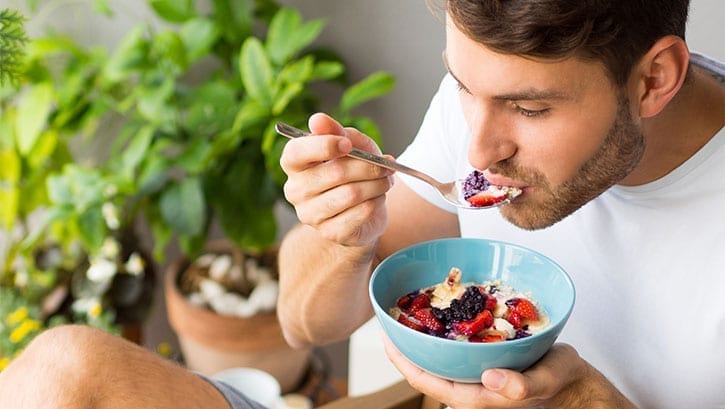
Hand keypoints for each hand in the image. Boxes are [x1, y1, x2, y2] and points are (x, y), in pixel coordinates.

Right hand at [280, 113, 393, 246]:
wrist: (363, 213)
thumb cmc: (353, 173)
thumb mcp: (351, 147)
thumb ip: (338, 132)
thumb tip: (317, 119)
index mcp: (294, 165)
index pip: (297, 153)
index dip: (323, 146)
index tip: (347, 143)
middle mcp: (295, 191)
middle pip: (334, 172)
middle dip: (367, 166)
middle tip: (386, 165)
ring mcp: (310, 215)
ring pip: (351, 193)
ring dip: (376, 184)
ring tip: (385, 181)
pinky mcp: (329, 232)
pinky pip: (359, 213)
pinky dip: (375, 202)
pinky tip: (377, 198)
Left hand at [382, 335, 635, 408]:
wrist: (577, 385)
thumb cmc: (562, 383)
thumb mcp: (547, 381)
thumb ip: (523, 385)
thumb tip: (491, 379)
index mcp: (476, 397)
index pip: (426, 381)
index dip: (402, 361)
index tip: (385, 337)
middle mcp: (470, 386)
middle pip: (426, 367)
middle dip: (406, 344)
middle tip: (390, 314)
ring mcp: (476, 374)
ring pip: (439, 356)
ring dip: (423, 336)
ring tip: (406, 309)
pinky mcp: (485, 361)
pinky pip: (456, 346)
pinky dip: (444, 330)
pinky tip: (440, 311)